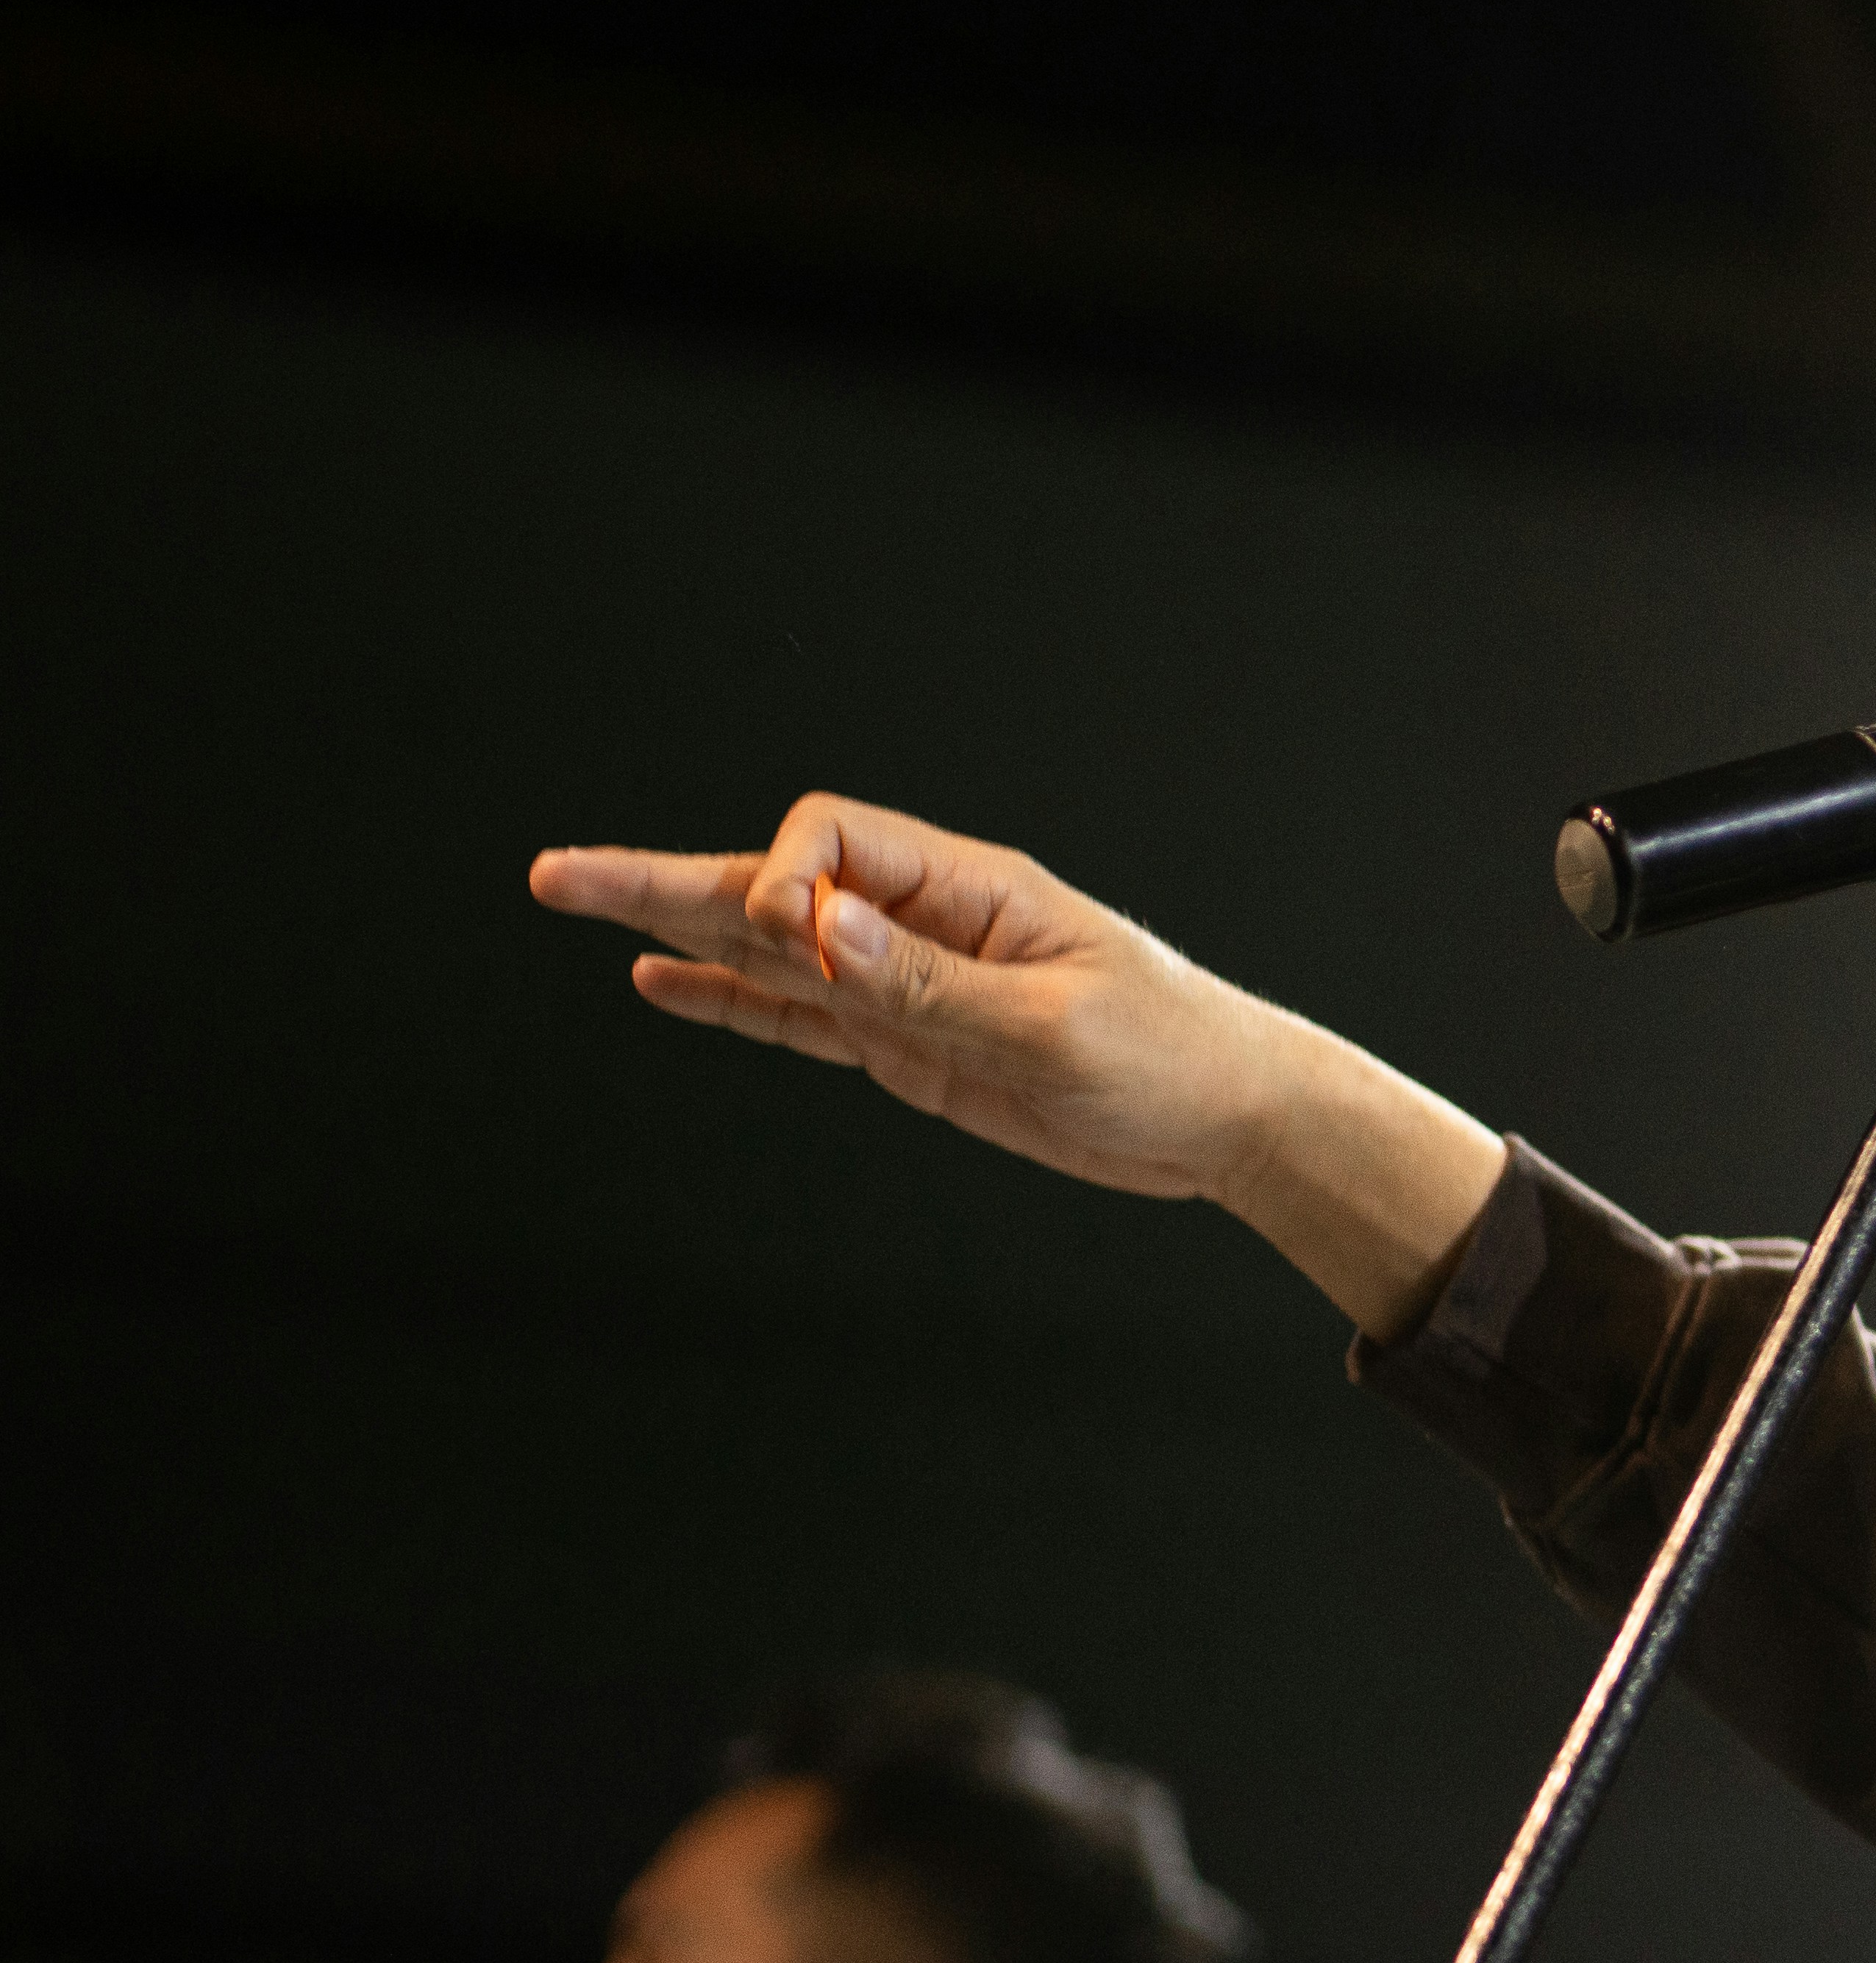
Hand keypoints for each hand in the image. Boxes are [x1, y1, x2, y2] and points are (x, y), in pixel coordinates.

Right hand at [528, 794, 1504, 1332]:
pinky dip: (728, 1000)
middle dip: (668, 881)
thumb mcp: (1054, 1027)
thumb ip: (928, 984)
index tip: (793, 942)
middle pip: (776, 884)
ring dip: (675, 931)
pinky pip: (800, 1015)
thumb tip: (820, 926)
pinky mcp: (911, 1044)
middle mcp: (927, 923)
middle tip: (558, 875)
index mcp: (971, 890)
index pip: (832, 842)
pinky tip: (659, 985)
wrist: (1230, 1119)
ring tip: (577, 903)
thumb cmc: (1172, 1057)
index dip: (786, 880)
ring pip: (770, 949)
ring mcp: (911, 984)